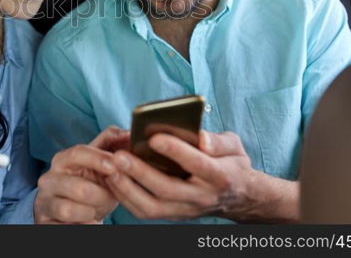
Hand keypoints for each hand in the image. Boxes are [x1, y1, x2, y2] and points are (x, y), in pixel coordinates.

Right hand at [34, 126, 129, 223]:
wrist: (71, 213)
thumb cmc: (89, 184)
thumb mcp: (99, 164)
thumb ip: (111, 145)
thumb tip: (127, 132)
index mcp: (62, 160)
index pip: (78, 153)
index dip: (98, 159)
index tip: (116, 167)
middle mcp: (49, 179)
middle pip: (77, 186)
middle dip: (100, 195)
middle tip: (109, 198)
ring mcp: (45, 201)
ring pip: (68, 209)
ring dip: (91, 211)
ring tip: (97, 210)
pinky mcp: (45, 222)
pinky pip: (65, 227)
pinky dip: (83, 225)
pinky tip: (91, 221)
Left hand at [106, 130, 297, 221]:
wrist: (238, 197)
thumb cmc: (231, 164)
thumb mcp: (234, 147)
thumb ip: (218, 140)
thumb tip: (199, 137)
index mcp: (220, 176)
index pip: (197, 164)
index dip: (176, 151)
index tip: (154, 137)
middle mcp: (201, 196)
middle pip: (168, 189)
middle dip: (141, 172)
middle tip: (119, 155)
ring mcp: (185, 209)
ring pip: (152, 206)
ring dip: (128, 189)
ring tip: (111, 169)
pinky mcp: (172, 214)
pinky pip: (145, 212)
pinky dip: (126, 197)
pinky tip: (114, 179)